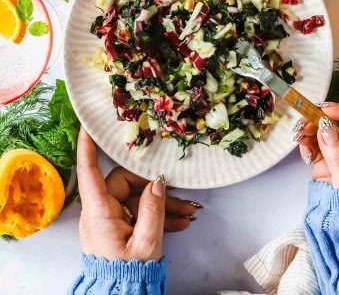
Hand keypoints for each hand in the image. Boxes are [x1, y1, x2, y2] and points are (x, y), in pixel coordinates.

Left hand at [77, 128, 200, 261]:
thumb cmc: (128, 274)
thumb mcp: (146, 244)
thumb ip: (153, 210)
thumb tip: (158, 182)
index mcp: (99, 212)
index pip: (89, 171)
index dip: (88, 147)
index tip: (89, 126)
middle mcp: (101, 210)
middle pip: (128, 185)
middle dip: (157, 190)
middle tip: (183, 198)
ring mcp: (111, 217)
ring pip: (139, 200)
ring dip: (164, 206)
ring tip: (188, 213)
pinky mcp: (119, 224)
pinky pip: (140, 212)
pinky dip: (159, 216)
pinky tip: (179, 222)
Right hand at [294, 103, 338, 191]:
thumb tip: (326, 128)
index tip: (326, 111)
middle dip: (325, 118)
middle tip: (305, 120)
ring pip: (330, 130)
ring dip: (312, 128)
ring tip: (298, 134)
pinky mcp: (330, 161)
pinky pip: (317, 144)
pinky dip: (307, 142)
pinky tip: (302, 147)